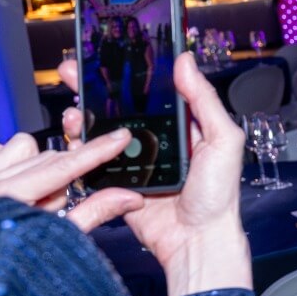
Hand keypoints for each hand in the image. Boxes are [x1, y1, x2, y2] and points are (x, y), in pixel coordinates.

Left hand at [0, 131, 142, 231]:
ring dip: (38, 167)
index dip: (95, 151)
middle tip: (61, 207)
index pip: (63, 167)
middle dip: (65, 179)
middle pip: (48, 157)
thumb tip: (128, 198)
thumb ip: (93, 212)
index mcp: (8, 198)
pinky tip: (14, 181)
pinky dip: (7, 158)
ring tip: (35, 198)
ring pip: (23, 147)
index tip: (119, 137)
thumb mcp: (58, 240)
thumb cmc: (7, 266)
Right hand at [59, 54, 251, 295]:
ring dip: (83, 116)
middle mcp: (155, 140)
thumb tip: (186, 62)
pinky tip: (73, 137)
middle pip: (118, 107)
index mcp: (181, 126)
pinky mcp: (117, 182)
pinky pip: (93, 161)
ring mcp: (134, 160)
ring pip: (100, 131)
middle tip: (75, 72)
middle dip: (93, 88)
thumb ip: (204, 101)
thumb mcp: (223, 140)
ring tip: (74, 108)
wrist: (197, 240)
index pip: (152, 91)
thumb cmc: (218, 195)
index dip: (130, 73)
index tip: (109, 55)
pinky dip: (80, 148)